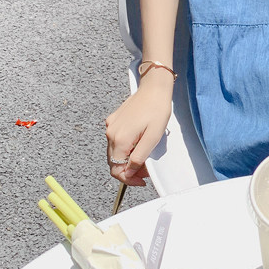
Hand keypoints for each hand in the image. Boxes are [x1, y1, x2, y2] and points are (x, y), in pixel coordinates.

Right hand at [104, 72, 173, 186]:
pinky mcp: (114, 120)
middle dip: (129, 170)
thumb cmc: (157, 110)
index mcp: (120, 139)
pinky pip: (116, 139)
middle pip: (114, 162)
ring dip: (127, 159)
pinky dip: (126, 147)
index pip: (117, 170)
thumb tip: (129, 173)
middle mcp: (111, 133)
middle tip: (146, 170)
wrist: (154, 88)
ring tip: (145, 156)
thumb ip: (139, 157)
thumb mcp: (153, 138)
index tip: (142, 180)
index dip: (129, 179)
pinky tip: (139, 142)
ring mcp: (111, 125)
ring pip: (115, 152)